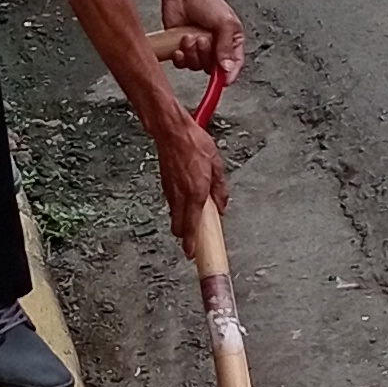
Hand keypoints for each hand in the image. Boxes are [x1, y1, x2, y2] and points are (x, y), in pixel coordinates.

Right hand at [152, 104, 227, 247]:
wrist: (171, 132)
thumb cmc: (194, 143)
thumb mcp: (216, 166)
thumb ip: (220, 189)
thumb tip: (221, 206)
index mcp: (195, 193)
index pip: (191, 227)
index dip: (191, 244)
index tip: (192, 255)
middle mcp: (180, 195)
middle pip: (179, 227)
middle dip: (185, 237)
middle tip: (194, 241)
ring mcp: (170, 191)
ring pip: (174, 216)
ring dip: (182, 223)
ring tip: (192, 222)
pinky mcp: (165, 185)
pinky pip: (171, 204)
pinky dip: (178, 210)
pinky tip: (186, 203)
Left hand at [163, 0, 246, 90]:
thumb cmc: (206, 3)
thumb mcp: (225, 22)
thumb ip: (227, 46)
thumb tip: (227, 67)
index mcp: (232, 44)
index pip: (235, 66)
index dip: (229, 76)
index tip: (223, 80)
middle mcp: (216, 50)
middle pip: (213, 69)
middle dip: (205, 55)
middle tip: (202, 39)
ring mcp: (199, 52)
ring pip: (196, 67)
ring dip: (191, 52)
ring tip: (189, 36)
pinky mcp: (184, 52)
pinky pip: (182, 65)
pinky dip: (180, 57)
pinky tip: (180, 44)